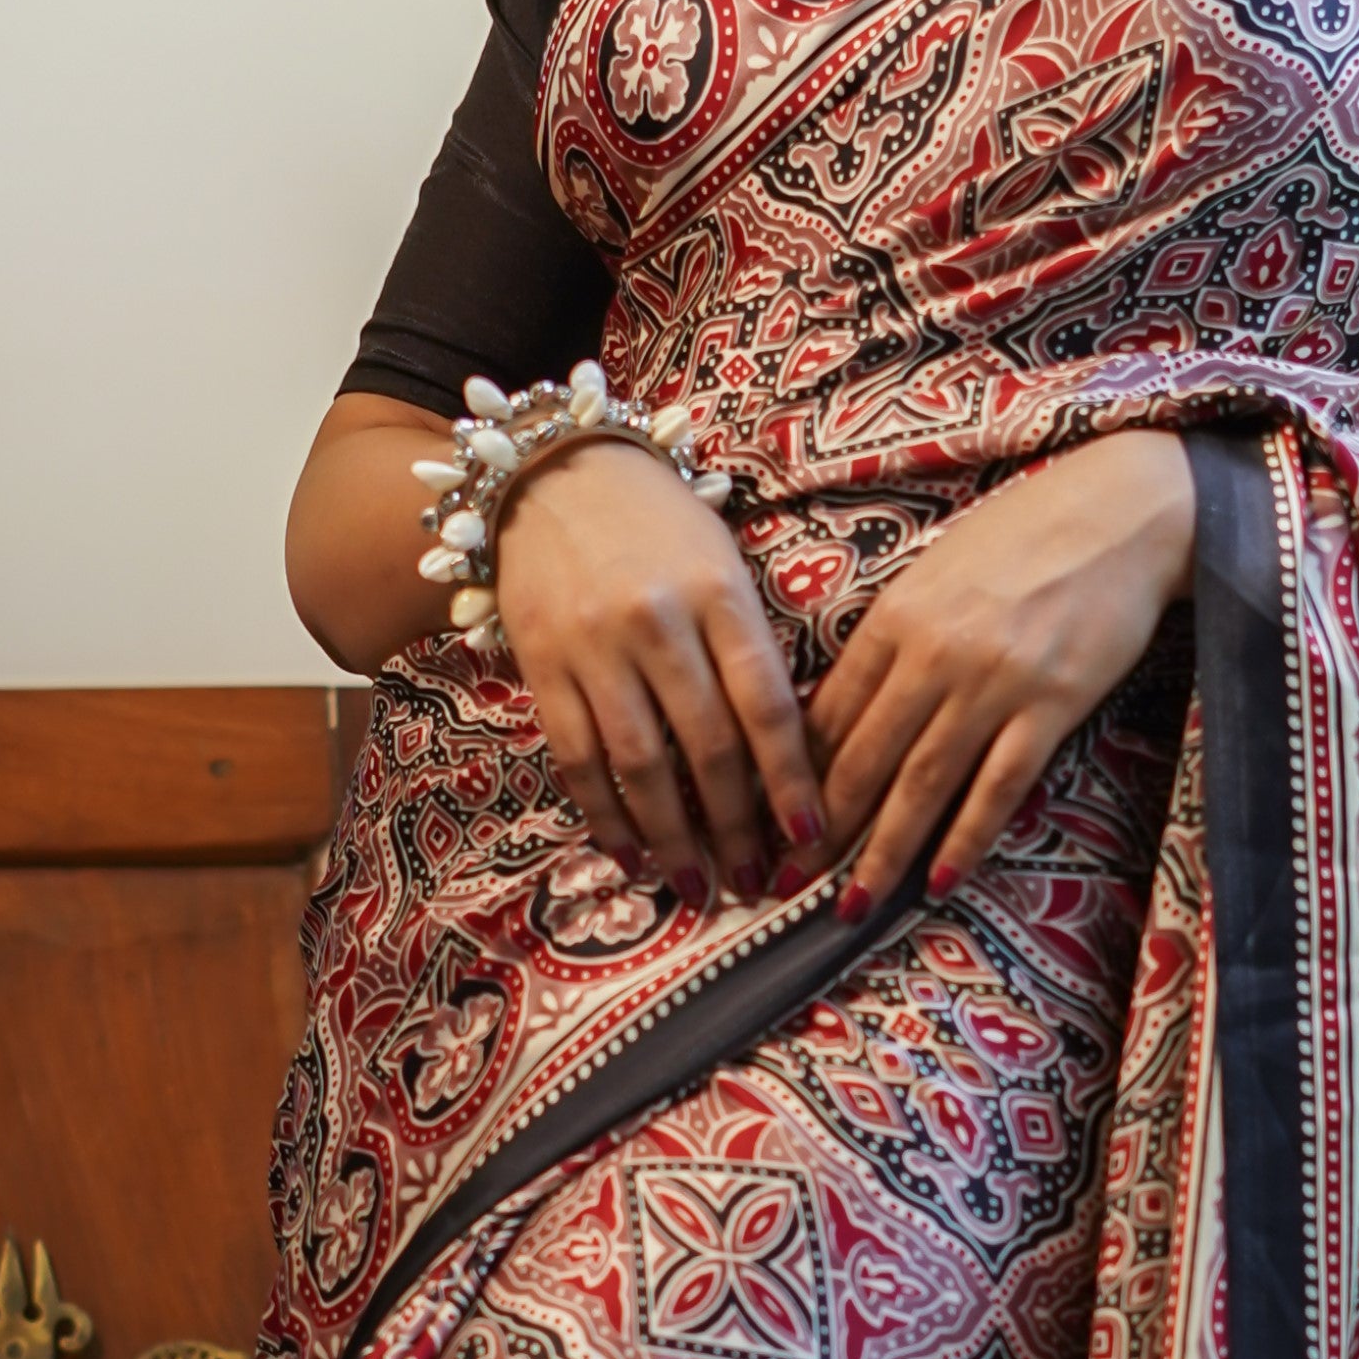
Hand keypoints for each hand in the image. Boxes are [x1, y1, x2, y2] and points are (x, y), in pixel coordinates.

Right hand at [492, 434, 826, 896]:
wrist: (556, 471)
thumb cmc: (660, 524)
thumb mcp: (723, 565)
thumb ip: (750, 647)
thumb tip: (787, 752)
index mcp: (720, 594)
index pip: (767, 705)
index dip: (792, 781)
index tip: (813, 837)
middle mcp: (658, 623)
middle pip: (708, 747)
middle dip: (738, 827)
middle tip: (758, 884)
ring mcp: (596, 647)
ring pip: (640, 765)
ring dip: (674, 838)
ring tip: (701, 887)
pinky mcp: (544, 665)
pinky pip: (578, 757)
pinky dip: (605, 816)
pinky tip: (631, 854)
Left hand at [812, 435, 1198, 916]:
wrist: (1122, 511)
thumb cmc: (1028, 533)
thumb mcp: (938, 572)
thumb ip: (894, 636)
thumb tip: (850, 705)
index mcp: (895, 617)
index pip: (826, 713)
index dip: (792, 777)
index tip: (770, 823)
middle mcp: (933, 655)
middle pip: (862, 758)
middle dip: (821, 829)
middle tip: (787, 883)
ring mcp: (993, 684)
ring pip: (920, 784)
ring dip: (881, 852)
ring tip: (851, 904)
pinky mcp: (1051, 707)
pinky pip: (997, 788)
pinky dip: (965, 839)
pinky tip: (938, 880)